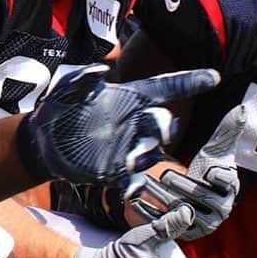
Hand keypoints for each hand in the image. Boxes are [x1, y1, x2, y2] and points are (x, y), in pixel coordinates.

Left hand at [16, 65, 219, 189]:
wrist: (43, 142)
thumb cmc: (59, 107)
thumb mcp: (69, 87)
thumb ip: (84, 78)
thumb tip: (100, 70)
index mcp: (130, 97)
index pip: (166, 86)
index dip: (190, 80)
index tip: (213, 76)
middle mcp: (135, 122)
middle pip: (162, 122)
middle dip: (165, 126)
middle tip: (161, 127)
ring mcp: (128, 147)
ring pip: (152, 151)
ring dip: (147, 154)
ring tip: (131, 159)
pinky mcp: (117, 170)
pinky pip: (133, 178)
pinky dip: (135, 184)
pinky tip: (130, 188)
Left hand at [131, 106, 245, 240]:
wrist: (192, 193)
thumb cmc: (206, 167)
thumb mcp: (215, 149)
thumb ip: (227, 131)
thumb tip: (242, 109)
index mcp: (231, 189)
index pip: (226, 181)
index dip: (216, 175)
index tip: (207, 170)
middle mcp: (221, 210)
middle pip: (201, 197)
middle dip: (183, 185)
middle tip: (165, 174)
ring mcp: (203, 225)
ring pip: (182, 212)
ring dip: (163, 199)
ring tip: (147, 185)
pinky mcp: (184, 233)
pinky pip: (166, 225)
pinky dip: (150, 214)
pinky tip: (135, 202)